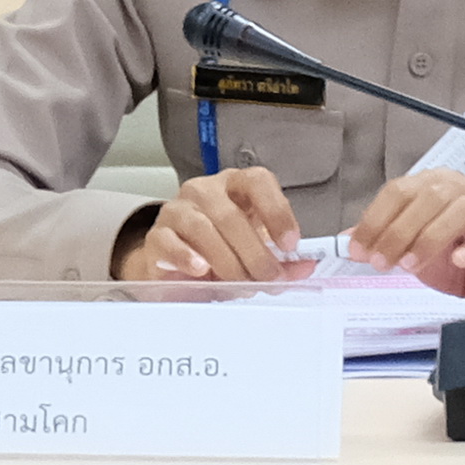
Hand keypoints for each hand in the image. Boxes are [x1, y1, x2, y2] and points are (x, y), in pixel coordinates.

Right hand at [121, 166, 298, 282]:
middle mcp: (205, 190)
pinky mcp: (157, 235)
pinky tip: (201, 270)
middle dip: (254, 252)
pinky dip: (187, 257)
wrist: (174, 259)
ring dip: (227, 261)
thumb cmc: (220, 249)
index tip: (290, 244)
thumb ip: (280, 260)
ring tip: (241, 283)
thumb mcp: (253, 251)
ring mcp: (177, 210)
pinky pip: (170, 242)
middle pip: (231, 215)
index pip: (258, 181)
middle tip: (268, 277)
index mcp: (235, 185)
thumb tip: (307, 267)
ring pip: (203, 228)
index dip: (277, 211)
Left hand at [340, 172, 464, 314]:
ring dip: (429, 238)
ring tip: (410, 264)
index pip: (399, 191)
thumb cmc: (458, 259)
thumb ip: (383, 242)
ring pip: (459, 210)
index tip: (358, 247)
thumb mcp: (412, 251)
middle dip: (397, 231)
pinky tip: (458, 259)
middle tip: (380, 261)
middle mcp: (462, 190)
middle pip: (427, 197)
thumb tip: (347, 241)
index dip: (375, 218)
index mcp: (434, 186)